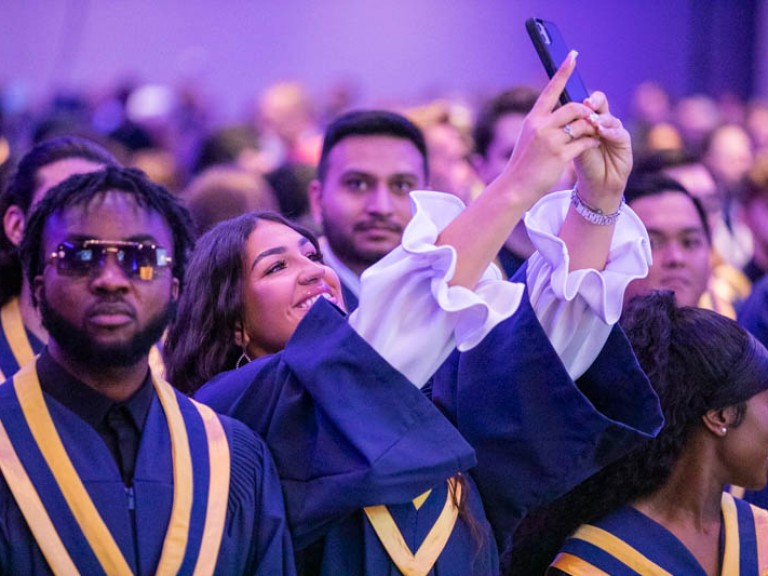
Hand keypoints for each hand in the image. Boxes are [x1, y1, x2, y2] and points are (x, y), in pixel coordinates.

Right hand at [499, 51, 600, 207]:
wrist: (515, 187)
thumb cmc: (524, 164)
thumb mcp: (530, 138)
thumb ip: (545, 123)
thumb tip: (566, 112)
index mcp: (533, 119)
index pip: (550, 89)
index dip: (563, 71)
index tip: (573, 55)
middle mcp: (541, 126)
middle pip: (574, 107)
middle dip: (587, 112)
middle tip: (593, 120)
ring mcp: (550, 140)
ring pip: (582, 124)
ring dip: (593, 128)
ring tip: (595, 134)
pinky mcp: (560, 155)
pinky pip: (585, 142)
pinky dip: (593, 142)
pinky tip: (594, 145)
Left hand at [573, 91, 632, 212]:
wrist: (596, 184)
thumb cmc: (582, 164)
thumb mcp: (573, 145)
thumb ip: (570, 130)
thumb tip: (558, 114)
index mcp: (588, 120)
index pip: (586, 102)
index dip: (581, 97)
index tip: (574, 96)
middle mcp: (602, 121)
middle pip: (601, 103)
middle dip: (594, 102)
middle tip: (587, 104)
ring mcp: (614, 129)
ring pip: (609, 118)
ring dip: (601, 119)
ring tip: (593, 122)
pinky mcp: (624, 141)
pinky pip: (619, 133)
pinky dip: (610, 132)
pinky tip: (602, 132)